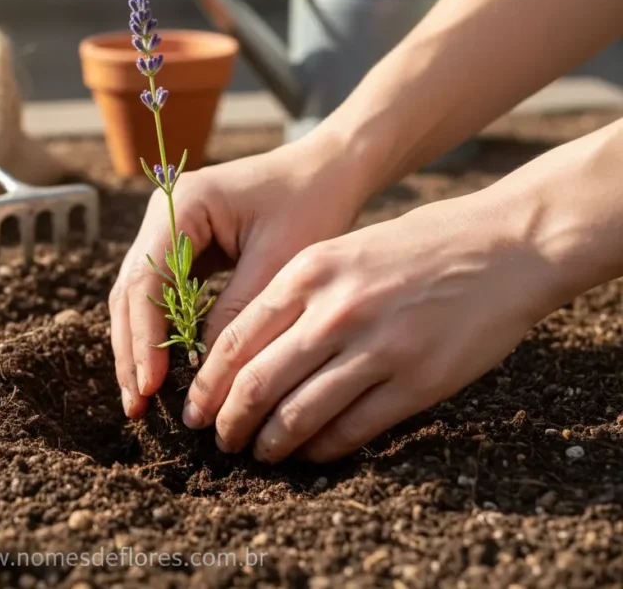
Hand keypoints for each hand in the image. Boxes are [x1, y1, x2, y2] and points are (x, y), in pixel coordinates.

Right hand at [109, 134, 364, 417]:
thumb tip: (202, 373)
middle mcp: (162, 213)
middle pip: (131, 291)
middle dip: (132, 350)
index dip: (145, 337)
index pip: (147, 278)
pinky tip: (163, 371)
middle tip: (137, 406)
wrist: (327, 169)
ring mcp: (166, 229)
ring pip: (137, 297)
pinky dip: (159, 333)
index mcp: (182, 203)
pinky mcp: (180, 247)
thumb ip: (236, 313)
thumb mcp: (278, 261)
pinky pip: (158, 295)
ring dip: (139, 347)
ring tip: (142, 399)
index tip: (151, 385)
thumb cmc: (311, 204)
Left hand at [182, 190, 559, 462]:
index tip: (195, 409)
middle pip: (256, 384)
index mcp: (308, 272)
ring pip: (298, 415)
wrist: (505, 245)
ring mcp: (377, 348)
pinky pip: (351, 429)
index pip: (234, 340)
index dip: (207, 385)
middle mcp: (334, 311)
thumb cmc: (416, 246)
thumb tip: (242, 351)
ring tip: (260, 453)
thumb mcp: (340, 250)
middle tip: (221, 441)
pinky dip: (322, 449)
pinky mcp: (416, 381)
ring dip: (269, 443)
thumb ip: (293, 295)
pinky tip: (311, 453)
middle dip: (228, 422)